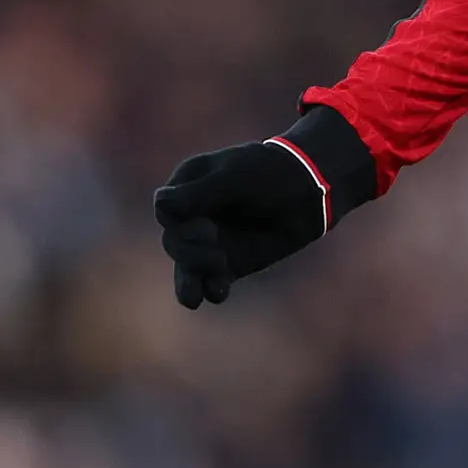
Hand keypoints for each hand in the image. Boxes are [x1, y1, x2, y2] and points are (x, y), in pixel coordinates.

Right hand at [154, 106, 373, 306]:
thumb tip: (160, 205)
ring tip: (202, 289)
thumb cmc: (270, 174)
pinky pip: (210, 283)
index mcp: (188, 186)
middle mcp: (193, 216)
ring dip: (190, 278)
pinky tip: (218, 293)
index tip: (206, 224)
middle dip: (189, 249)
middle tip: (214, 243)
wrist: (308, 192)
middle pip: (172, 241)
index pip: (165, 208)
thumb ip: (199, 193)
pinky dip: (210, 290)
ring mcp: (209, 242)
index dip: (177, 221)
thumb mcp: (234, 177)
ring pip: (185, 268)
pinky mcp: (229, 264)